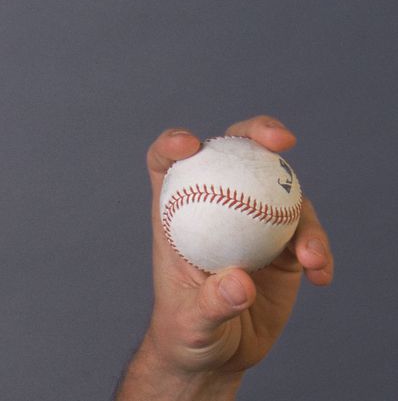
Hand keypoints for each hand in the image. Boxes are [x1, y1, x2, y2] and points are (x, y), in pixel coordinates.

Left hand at [116, 116, 333, 399]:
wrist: (219, 354)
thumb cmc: (187, 332)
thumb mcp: (193, 322)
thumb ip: (213, 303)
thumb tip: (241, 282)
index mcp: (176, 213)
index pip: (166, 164)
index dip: (173, 143)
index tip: (190, 145)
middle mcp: (215, 206)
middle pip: (233, 154)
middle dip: (257, 132)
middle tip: (281, 139)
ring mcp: (252, 222)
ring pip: (282, 192)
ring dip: (303, 215)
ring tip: (310, 256)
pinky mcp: (283, 246)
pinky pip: (307, 234)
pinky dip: (318, 250)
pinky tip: (320, 275)